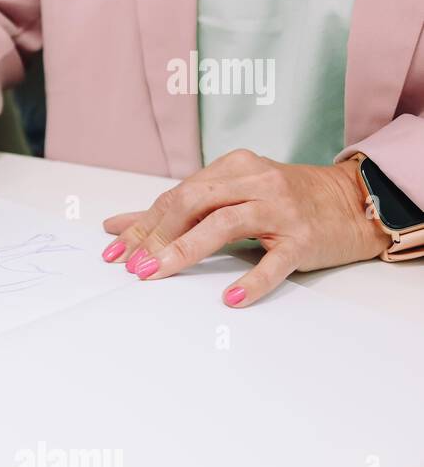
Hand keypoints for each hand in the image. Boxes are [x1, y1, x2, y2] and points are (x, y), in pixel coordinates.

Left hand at [101, 149, 388, 306]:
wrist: (353, 202)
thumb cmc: (282, 200)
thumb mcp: (228, 196)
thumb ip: (173, 210)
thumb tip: (116, 226)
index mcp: (233, 167)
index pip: (176, 196)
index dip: (142, 226)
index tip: (114, 252)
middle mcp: (256, 182)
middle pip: (194, 203)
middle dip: (156, 235)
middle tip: (132, 265)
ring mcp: (281, 209)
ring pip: (225, 224)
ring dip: (185, 249)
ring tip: (156, 272)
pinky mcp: (304, 239)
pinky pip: (275, 262)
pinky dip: (252, 281)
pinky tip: (229, 298)